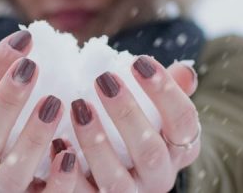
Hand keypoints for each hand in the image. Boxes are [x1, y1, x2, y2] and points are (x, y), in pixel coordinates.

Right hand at [0, 28, 86, 191]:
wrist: (21, 163)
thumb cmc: (0, 115)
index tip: (23, 40)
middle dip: (5, 102)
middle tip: (31, 67)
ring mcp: (4, 188)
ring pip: (11, 176)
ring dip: (32, 139)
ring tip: (55, 103)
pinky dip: (58, 181)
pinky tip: (72, 153)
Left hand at [69, 56, 200, 192]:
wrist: (111, 170)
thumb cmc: (137, 127)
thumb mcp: (158, 111)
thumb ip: (171, 90)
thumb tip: (185, 71)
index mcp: (180, 149)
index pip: (183, 121)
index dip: (165, 91)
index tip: (140, 61)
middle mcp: (159, 177)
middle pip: (150, 151)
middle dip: (127, 114)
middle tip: (103, 80)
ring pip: (116, 181)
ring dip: (95, 143)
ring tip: (78, 107)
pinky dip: (69, 173)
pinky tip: (57, 143)